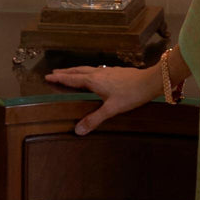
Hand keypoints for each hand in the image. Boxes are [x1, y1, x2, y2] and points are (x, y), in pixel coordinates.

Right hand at [45, 63, 162, 134]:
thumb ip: (94, 119)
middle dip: (66, 72)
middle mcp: (99, 73)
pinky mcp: (117, 71)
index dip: (60, 78)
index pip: (72, 79)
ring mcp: (109, 71)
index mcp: (94, 81)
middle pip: (78, 71)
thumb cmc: (132, 94)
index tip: (48, 76)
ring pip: (88, 69)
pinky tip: (95, 74)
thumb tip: (78, 130)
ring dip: (77, 70)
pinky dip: (89, 70)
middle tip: (54, 72)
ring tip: (71, 72)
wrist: (151, 81)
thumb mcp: (111, 109)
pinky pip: (98, 69)